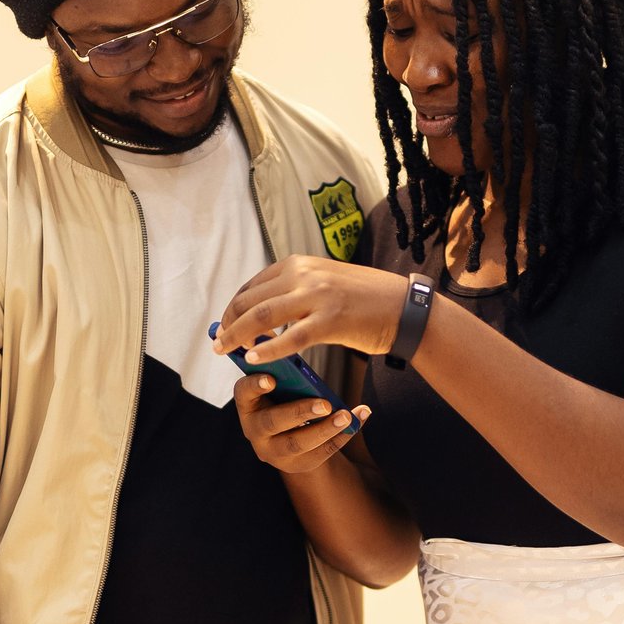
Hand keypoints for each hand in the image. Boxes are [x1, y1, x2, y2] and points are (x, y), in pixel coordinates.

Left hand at [213, 255, 406, 361]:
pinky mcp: (331, 320)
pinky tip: (254, 359)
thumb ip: (293, 291)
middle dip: (230, 323)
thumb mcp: (323, 282)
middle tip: (220, 344)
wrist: (403, 307)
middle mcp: (304, 274)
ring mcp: (317, 295)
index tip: (226, 326)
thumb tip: (261, 313)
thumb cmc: (363, 300)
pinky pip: (291, 337)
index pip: (252, 286)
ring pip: (264, 317)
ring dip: (239, 336)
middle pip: (252, 301)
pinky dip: (268, 349)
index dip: (234, 308)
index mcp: (299, 263)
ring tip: (227, 352)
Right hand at [231, 372, 369, 473]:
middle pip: (272, 422)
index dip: (255, 385)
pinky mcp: (296, 464)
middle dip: (299, 412)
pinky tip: (356, 420)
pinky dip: (342, 437)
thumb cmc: (285, 399)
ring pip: (297, 443)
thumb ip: (283, 368)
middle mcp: (254, 430)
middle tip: (325, 403)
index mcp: (248, 404)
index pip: (243, 392)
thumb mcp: (280, 385)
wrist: (291, 438)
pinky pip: (320, 453)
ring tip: (346, 416)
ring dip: (325, 429)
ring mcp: (273, 451)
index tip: (272, 379)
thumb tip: (293, 334)